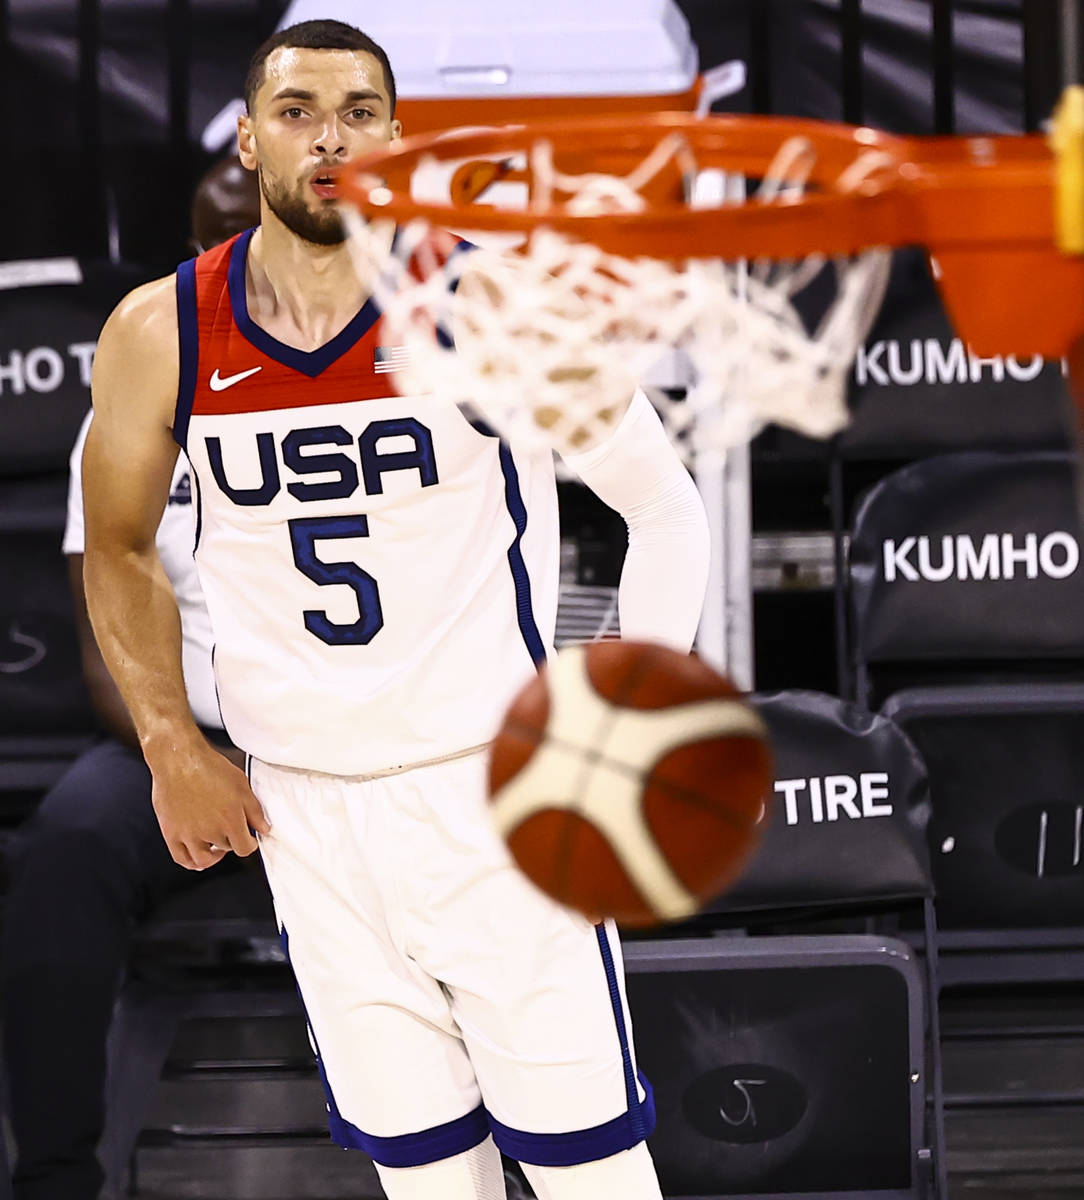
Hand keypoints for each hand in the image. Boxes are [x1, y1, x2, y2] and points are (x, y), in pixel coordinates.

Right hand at [148, 736, 270, 869]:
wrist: (179, 760)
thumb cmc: (208, 767)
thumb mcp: (241, 785)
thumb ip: (254, 810)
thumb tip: (263, 828)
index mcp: (230, 820)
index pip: (244, 848)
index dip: (250, 844)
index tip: (249, 840)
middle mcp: (210, 831)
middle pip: (225, 848)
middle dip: (231, 841)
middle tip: (230, 831)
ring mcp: (189, 834)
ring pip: (204, 860)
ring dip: (213, 857)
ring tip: (216, 848)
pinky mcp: (171, 833)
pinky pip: (181, 858)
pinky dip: (190, 862)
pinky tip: (196, 857)